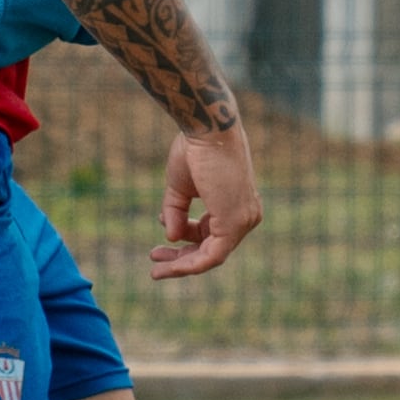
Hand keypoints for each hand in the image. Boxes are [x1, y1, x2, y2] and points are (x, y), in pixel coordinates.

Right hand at [152, 120, 261, 278]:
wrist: (206, 130)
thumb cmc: (195, 150)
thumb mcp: (181, 188)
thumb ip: (176, 213)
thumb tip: (171, 237)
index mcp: (237, 205)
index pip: (212, 235)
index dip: (184, 239)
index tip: (159, 239)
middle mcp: (246, 216)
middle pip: (212, 249)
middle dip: (181, 258)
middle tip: (154, 260)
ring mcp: (243, 221)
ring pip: (211, 257)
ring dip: (181, 265)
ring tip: (156, 269)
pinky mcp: (235, 223)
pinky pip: (212, 256)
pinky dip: (190, 264)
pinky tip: (169, 265)